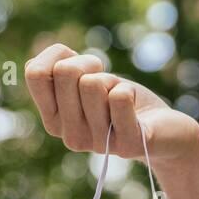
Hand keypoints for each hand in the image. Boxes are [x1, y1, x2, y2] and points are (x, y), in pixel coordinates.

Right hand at [23, 44, 198, 164]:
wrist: (163, 129)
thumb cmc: (119, 99)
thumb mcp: (85, 80)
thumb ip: (60, 67)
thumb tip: (57, 56)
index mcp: (54, 120)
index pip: (35, 73)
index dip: (59, 54)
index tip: (79, 65)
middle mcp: (70, 137)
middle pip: (66, 72)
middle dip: (90, 64)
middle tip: (105, 81)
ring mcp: (98, 144)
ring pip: (92, 84)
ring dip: (112, 81)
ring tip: (120, 98)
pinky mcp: (128, 144)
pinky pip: (118, 98)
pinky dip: (128, 90)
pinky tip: (133, 106)